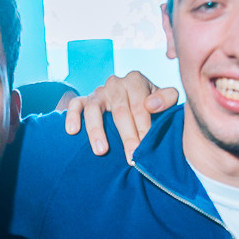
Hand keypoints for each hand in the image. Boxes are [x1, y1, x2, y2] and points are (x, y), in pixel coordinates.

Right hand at [63, 72, 179, 161]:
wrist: (132, 100)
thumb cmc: (150, 104)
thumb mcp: (164, 99)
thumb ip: (166, 98)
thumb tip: (151, 105)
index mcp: (135, 80)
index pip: (140, 106)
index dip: (144, 128)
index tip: (145, 148)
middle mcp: (116, 83)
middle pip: (120, 111)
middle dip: (127, 136)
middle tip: (131, 158)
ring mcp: (98, 91)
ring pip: (94, 108)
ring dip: (97, 130)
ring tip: (101, 151)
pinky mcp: (84, 99)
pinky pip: (74, 105)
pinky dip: (71, 116)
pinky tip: (72, 131)